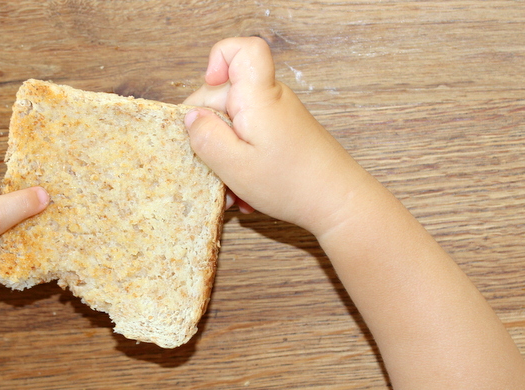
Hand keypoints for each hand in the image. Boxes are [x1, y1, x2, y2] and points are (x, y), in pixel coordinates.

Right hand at [184, 37, 374, 236]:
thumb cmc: (292, 184)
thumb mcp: (234, 166)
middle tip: (209, 167)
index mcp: (258, 98)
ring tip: (230, 189)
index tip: (207, 89)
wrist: (338, 202)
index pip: (242, 50)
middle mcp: (270, 99)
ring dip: (225, 155)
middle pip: (225, 95)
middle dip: (210, 132)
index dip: (218, 60)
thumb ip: (205, 137)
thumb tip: (190, 118)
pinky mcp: (282, 133)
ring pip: (235, 124)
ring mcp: (277, 116)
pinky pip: (250, 139)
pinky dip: (241, 162)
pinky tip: (243, 191)